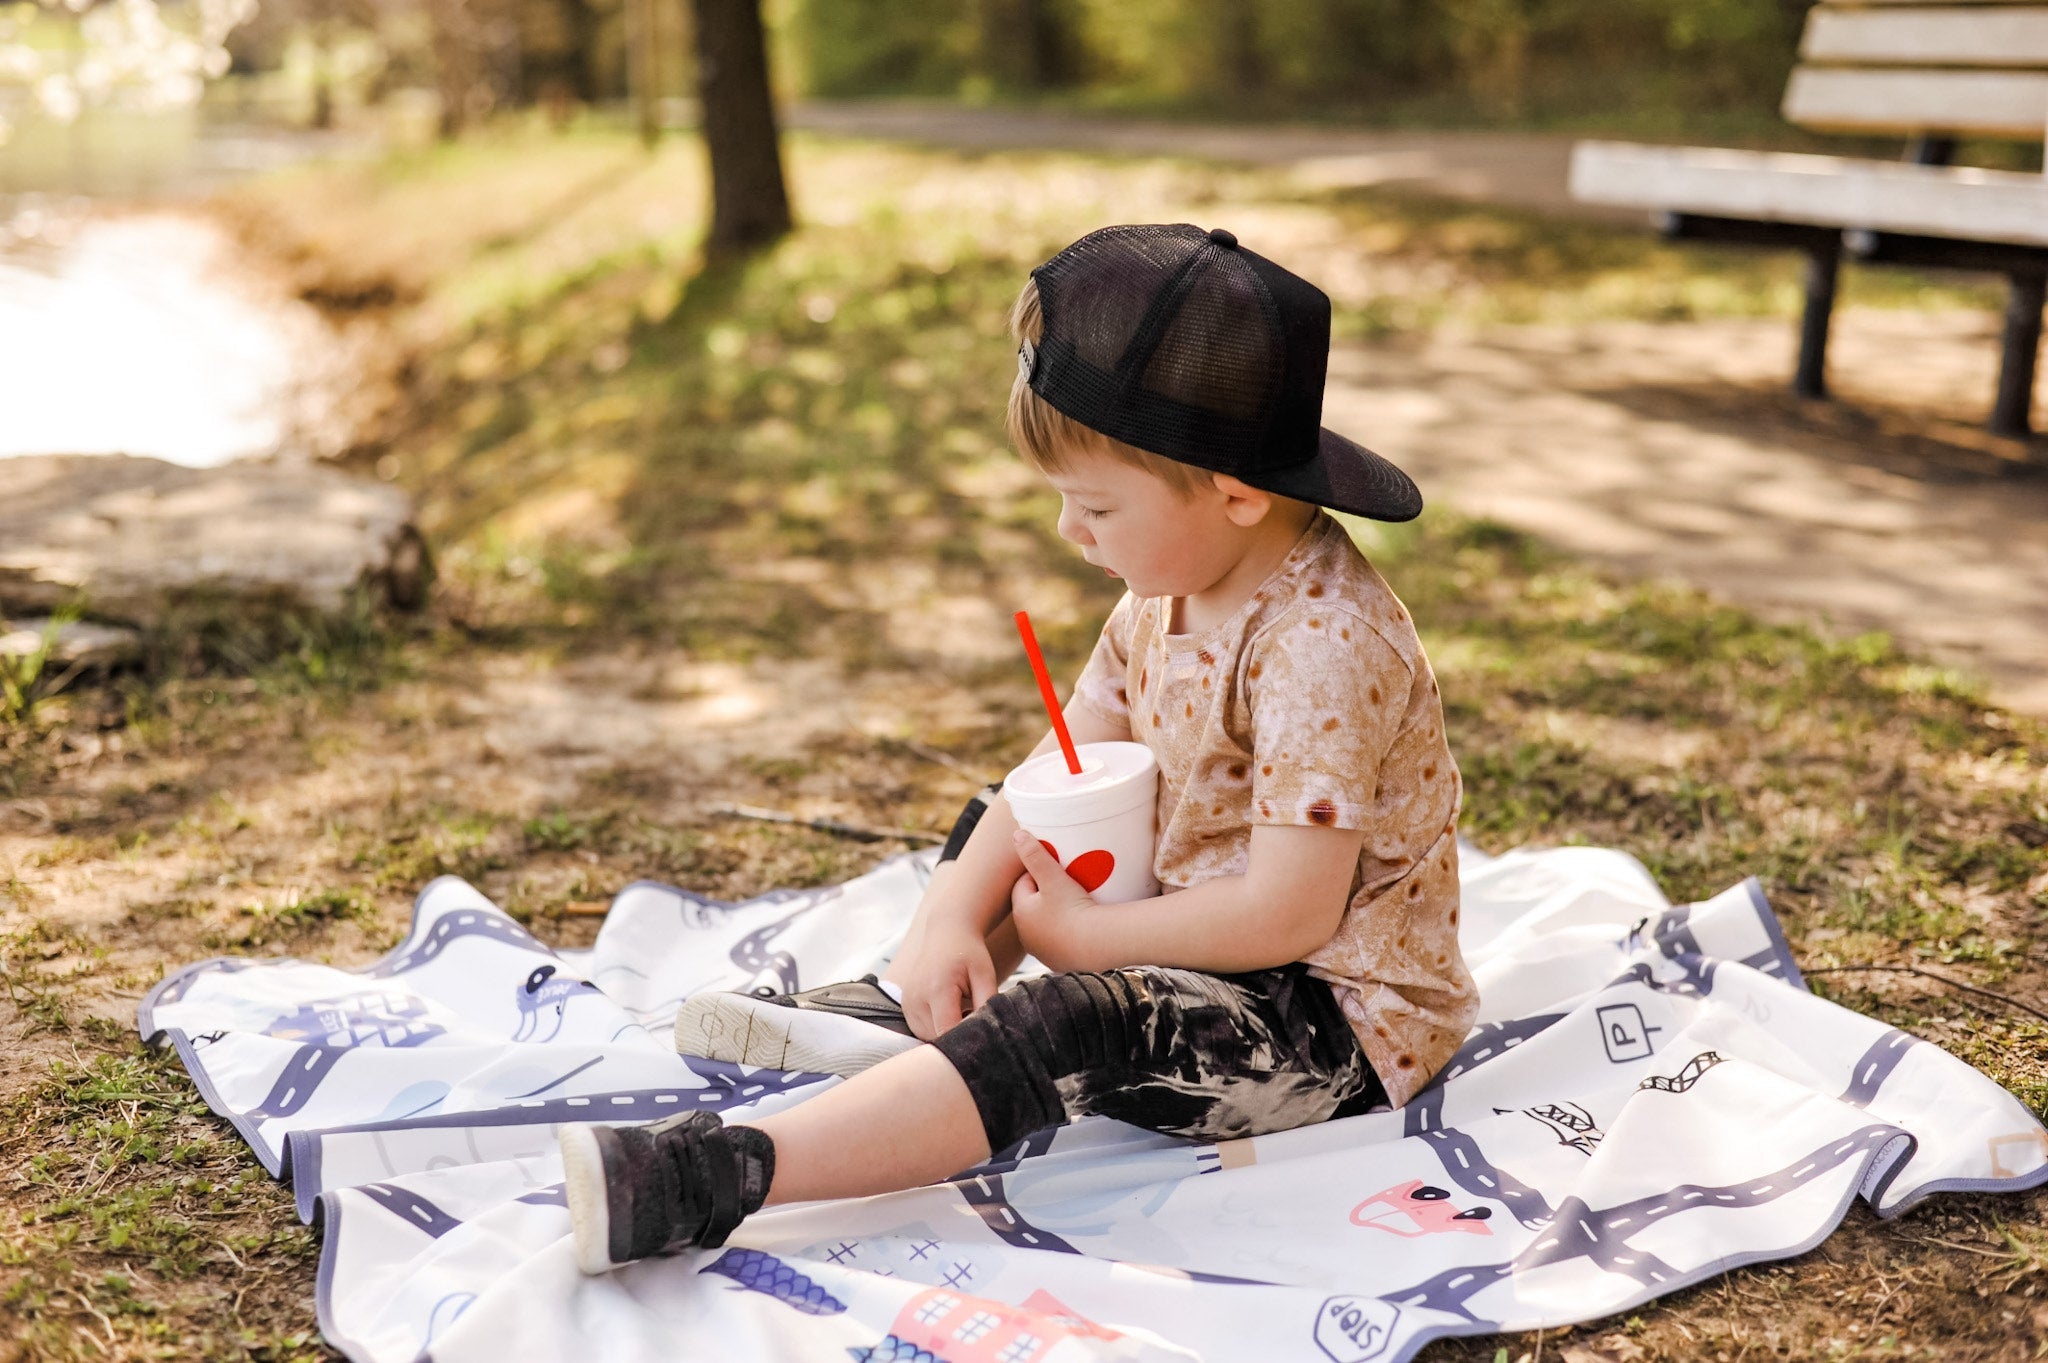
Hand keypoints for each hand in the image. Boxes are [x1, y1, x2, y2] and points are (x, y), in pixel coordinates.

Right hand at [889, 918, 999, 1041]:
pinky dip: (935, 1028)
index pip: (947, 1031)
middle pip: (936, 1037)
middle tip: (975, 1022)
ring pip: (926, 1037)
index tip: (982, 1035)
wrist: (947, 933)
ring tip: (962, 1015)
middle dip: (956, 1038)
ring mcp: (906, 1003)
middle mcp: (916, 998)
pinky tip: (951, 1014)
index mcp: (936, 990)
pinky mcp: (905, 1005)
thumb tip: (987, 1033)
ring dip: (945, 1034)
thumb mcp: (985, 975)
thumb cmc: (969, 953)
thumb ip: (986, 1005)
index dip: (966, 1040)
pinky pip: (920, 1030)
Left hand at [1009, 830, 1098, 971]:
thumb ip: (1034, 854)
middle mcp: (1026, 936)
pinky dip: (1066, 934)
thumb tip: (1016, 834)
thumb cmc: (1072, 908)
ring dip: (1055, 916)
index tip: (1055, 869)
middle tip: (1067, 884)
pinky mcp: (1059, 962)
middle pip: (1033, 907)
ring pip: (1046, 926)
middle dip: (1045, 895)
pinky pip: (1060, 942)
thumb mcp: (1052, 877)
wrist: (1097, 945)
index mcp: (1021, 913)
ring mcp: (1043, 951)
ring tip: (1076, 905)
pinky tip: (1080, 928)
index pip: (1023, 885)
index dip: (1037, 873)